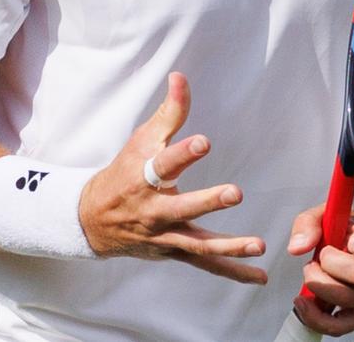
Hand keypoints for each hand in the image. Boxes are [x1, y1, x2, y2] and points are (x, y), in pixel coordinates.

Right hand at [78, 73, 267, 284]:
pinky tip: (260, 278)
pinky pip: (205, 264)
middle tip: (235, 193)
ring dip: (228, 247)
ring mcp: (164, 235)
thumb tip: (181, 76)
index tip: (203, 142)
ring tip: (258, 245)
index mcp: (144, 177)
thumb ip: (168, 112)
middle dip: (207, 201)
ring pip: (196, 243)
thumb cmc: (124, 172)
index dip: (183, 153)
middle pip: (181, 207)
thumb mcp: (141, 140)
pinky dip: (233, 272)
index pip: (163, 164)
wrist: (93, 220)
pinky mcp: (174, 252)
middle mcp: (153, 209)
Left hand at [286, 207, 353, 335]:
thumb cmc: (345, 230)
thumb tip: (298, 247)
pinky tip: (304, 303)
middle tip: (319, 256)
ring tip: (310, 272)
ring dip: (322, 285)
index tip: (351, 241)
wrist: (350, 250)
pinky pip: (342, 325)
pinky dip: (318, 317)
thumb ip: (310, 224)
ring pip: (350, 298)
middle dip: (332, 265)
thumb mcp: (328, 215)